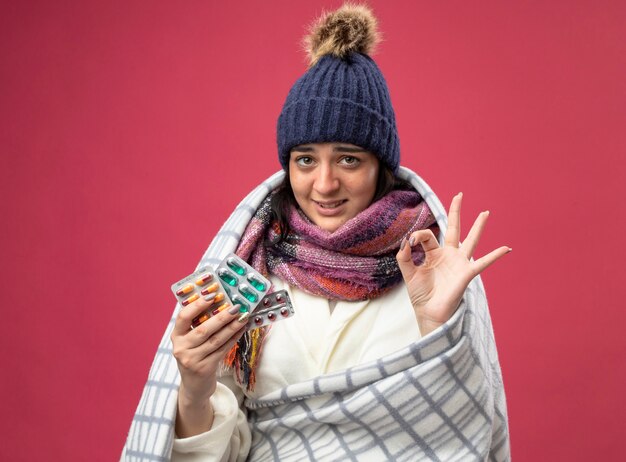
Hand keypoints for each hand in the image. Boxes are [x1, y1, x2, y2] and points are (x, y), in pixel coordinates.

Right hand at [171, 296, 246, 435]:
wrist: (193, 388)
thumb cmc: (194, 357)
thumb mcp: (190, 342)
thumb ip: (198, 325)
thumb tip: (219, 303)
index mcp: (176, 336)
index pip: (183, 317)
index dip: (197, 305)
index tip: (212, 295)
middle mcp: (181, 348)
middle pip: (203, 329)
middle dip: (221, 317)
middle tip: (236, 307)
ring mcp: (192, 360)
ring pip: (216, 340)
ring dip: (231, 327)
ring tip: (243, 317)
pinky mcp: (204, 369)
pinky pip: (222, 350)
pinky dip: (233, 339)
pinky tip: (241, 330)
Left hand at [396, 192, 510, 335]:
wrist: (429, 313)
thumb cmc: (420, 295)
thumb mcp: (408, 273)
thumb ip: (403, 257)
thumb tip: (405, 240)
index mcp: (433, 253)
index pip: (426, 235)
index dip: (417, 236)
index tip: (409, 243)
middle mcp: (448, 255)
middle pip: (453, 228)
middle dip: (455, 212)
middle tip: (459, 195)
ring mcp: (459, 263)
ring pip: (470, 240)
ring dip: (478, 226)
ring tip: (485, 212)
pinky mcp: (466, 274)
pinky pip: (483, 263)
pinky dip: (495, 255)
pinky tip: (507, 248)